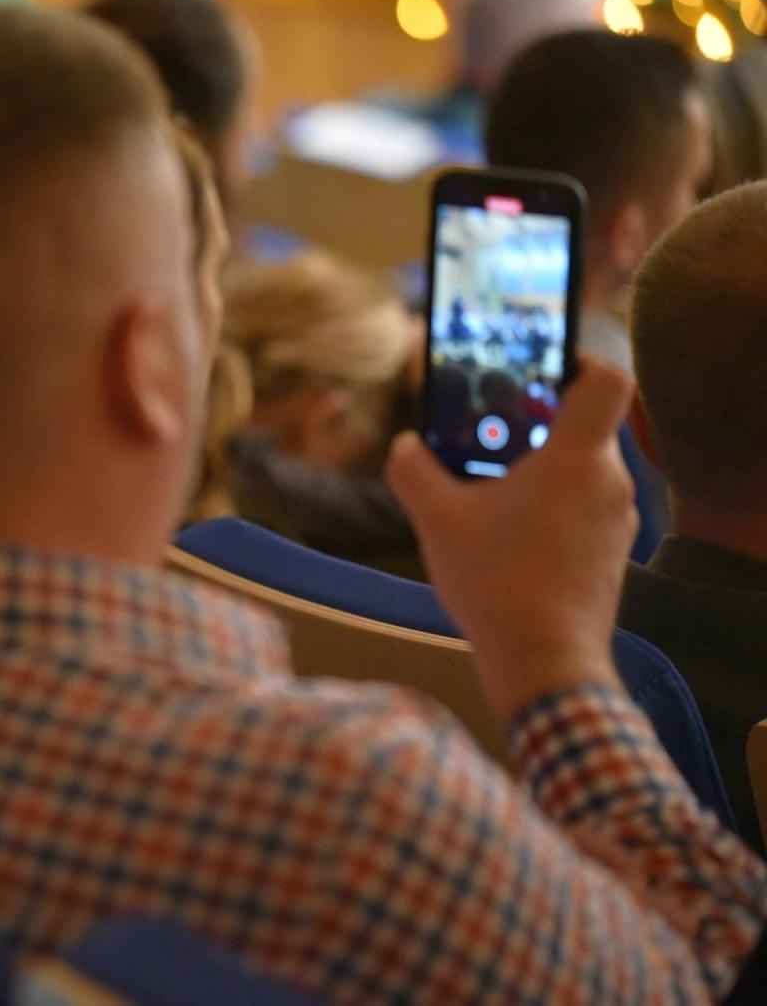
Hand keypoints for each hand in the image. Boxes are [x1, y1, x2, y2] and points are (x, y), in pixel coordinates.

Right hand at [385, 357, 636, 722]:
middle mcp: (610, 482)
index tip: (542, 370)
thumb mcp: (437, 519)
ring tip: (493, 494)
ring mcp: (618, 521)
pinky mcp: (613, 554)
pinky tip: (511, 536)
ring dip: (543, 472)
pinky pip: (587, 509)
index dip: (578, 362)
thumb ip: (414, 470)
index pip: (604, 380)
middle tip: (491, 438)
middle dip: (537, 428)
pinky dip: (554, 509)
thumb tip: (405, 447)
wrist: (545, 661)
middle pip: (584, 427)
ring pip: (584, 472)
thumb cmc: (497, 583)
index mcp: (576, 458)